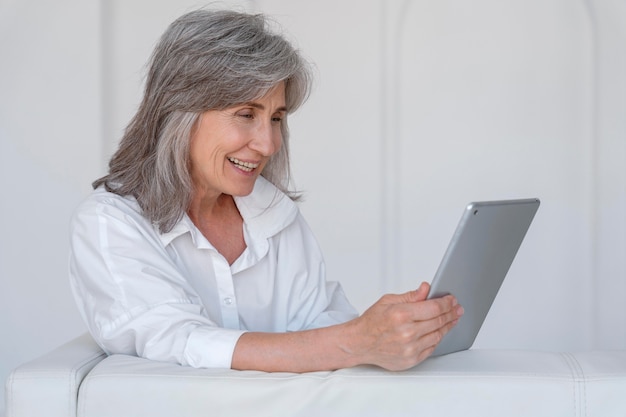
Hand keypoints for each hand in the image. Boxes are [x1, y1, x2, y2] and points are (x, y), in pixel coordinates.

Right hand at [345, 282, 462, 370]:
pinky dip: (437, 338)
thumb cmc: (372, 322)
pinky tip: (440, 331)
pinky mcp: (411, 359)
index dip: (446, 303)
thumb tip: (427, 288)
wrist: (359, 343)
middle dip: (451, 313)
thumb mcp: (388, 301)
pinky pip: (431, 348)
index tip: (452, 300)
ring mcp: (410, 348)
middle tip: (458, 309)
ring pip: (438, 335)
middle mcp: (407, 332)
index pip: (434, 308)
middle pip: (438, 321)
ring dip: (447, 326)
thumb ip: (411, 296)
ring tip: (452, 319)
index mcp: (401, 315)